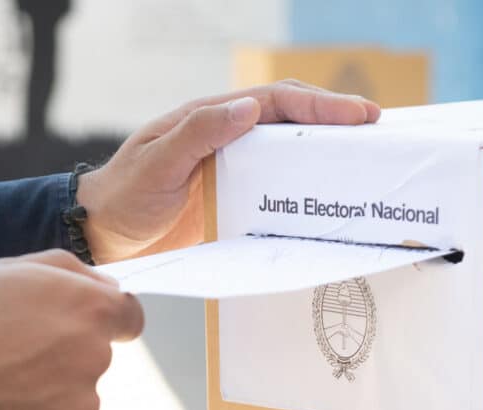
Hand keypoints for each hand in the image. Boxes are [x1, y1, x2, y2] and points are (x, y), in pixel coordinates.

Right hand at [0, 250, 142, 409]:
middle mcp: (95, 363)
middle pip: (90, 361)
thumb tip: (109, 287)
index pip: (128, 318)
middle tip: (3, 361)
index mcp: (90, 314)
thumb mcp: (6, 271)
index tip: (75, 328)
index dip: (102, 322)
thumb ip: (69, 273)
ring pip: (69, 404)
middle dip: (58, 360)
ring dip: (40, 400)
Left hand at [76, 80, 381, 262]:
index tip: (360, 115)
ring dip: (328, 156)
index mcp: (213, 118)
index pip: (277, 102)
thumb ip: (198, 134)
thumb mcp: (158, 163)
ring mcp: (236, 170)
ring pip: (292, 156)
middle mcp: (230, 139)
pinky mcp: (237, 202)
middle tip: (379, 133)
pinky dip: (307, 193)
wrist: (103, 234)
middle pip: (294, 123)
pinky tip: (329, 204)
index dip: (320, 106)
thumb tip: (248, 108)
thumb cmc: (124, 194)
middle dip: (337, 123)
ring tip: (368, 163)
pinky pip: (280, 193)